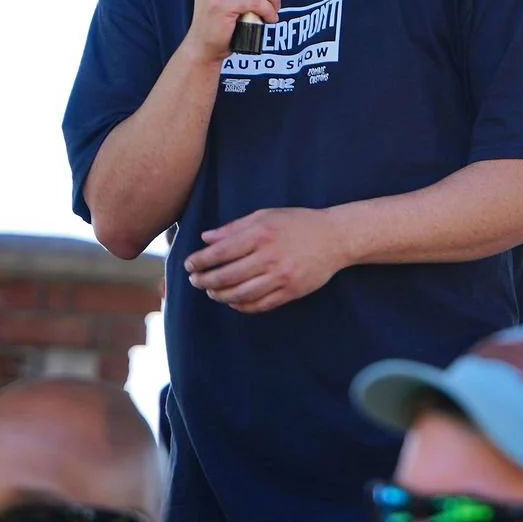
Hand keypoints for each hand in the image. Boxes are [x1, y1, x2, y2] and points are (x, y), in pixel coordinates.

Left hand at [184, 207, 348, 313]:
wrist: (334, 238)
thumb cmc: (297, 222)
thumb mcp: (265, 216)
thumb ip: (234, 228)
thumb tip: (206, 238)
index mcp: (261, 234)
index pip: (221, 252)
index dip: (200, 261)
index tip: (188, 265)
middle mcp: (269, 256)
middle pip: (227, 276)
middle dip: (205, 280)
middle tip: (194, 281)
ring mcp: (280, 276)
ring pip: (241, 294)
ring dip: (220, 295)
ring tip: (211, 291)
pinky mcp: (290, 291)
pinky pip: (260, 304)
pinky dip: (242, 305)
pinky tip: (233, 301)